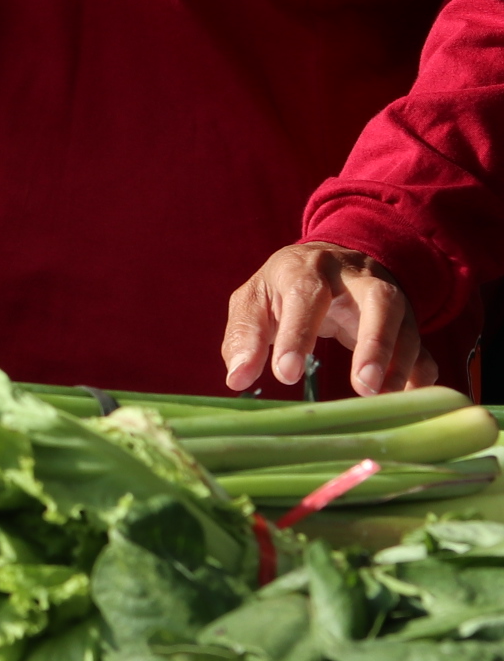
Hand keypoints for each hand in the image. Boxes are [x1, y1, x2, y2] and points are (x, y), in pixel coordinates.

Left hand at [223, 242, 436, 396]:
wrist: (332, 260)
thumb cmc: (286, 287)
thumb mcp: (255, 300)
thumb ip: (244, 336)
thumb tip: (237, 379)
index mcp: (308, 268)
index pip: (306, 295)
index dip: (297, 335)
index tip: (285, 374)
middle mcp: (356, 279)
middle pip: (378, 301)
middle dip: (374, 343)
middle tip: (362, 386)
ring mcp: (389, 299)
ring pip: (407, 325)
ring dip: (398, 365)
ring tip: (379, 398)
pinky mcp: (407, 324)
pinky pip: (423, 349)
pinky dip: (420, 376)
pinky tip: (407, 400)